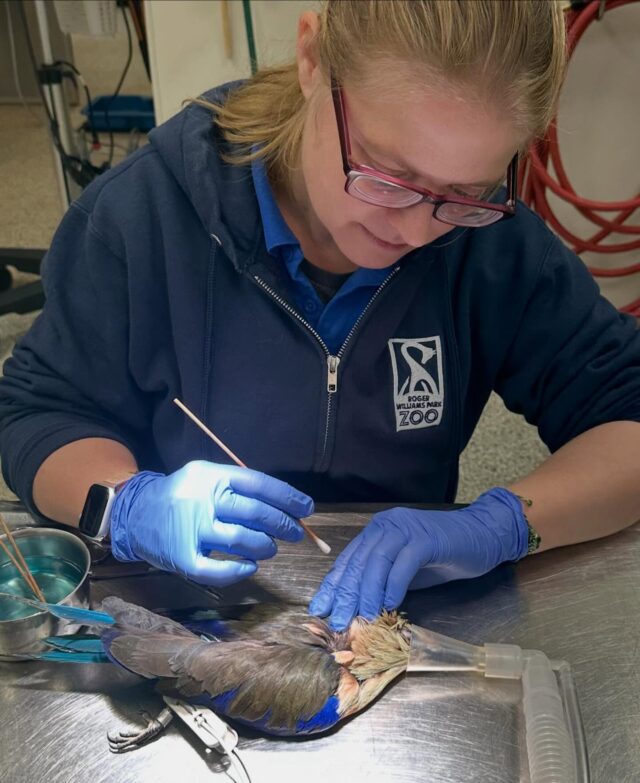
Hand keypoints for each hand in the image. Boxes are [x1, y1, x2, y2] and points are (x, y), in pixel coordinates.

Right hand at [109, 460, 313, 586]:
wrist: (135, 514)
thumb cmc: (182, 495)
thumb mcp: (206, 477)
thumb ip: (240, 488)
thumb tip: (286, 507)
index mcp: (210, 476)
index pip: (258, 483)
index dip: (287, 497)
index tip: (306, 508)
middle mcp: (200, 500)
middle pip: (253, 512)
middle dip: (283, 524)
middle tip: (296, 532)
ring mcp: (190, 530)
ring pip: (240, 540)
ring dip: (265, 546)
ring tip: (271, 547)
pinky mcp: (182, 558)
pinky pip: (217, 570)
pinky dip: (239, 570)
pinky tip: (250, 566)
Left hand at [309, 487, 527, 629]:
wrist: (481, 536)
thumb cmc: (442, 555)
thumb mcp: (404, 570)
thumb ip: (381, 582)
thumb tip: (356, 609)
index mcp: (377, 531)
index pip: (348, 560)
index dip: (333, 585)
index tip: (320, 609)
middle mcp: (387, 525)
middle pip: (359, 561)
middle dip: (345, 594)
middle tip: (338, 621)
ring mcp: (406, 529)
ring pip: (377, 561)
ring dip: (367, 592)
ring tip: (362, 618)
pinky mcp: (426, 538)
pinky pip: (404, 563)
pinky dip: (394, 585)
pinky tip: (390, 604)